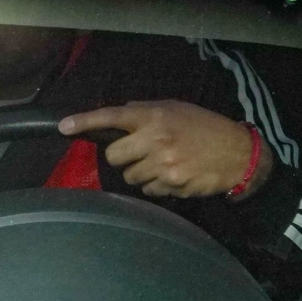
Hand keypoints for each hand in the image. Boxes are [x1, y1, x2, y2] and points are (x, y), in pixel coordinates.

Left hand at [58, 100, 272, 198]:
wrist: (238, 154)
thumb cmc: (204, 127)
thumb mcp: (176, 109)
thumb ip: (146, 112)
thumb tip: (118, 119)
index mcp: (155, 115)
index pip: (112, 116)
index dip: (85, 122)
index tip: (63, 127)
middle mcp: (155, 139)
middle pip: (113, 156)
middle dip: (121, 156)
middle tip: (138, 152)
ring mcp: (163, 165)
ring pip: (129, 176)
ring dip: (139, 172)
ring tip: (161, 164)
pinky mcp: (171, 185)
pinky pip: (147, 190)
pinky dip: (155, 185)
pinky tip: (172, 176)